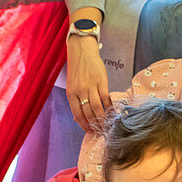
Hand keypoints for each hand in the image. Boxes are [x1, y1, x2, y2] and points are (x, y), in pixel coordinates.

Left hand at [66, 14, 109, 131]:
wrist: (82, 51)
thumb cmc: (77, 69)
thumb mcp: (71, 85)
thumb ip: (75, 100)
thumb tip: (77, 118)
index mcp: (70, 93)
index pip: (77, 114)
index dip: (84, 125)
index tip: (89, 131)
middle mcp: (80, 91)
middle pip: (88, 113)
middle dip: (94, 124)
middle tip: (99, 131)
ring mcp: (91, 86)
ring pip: (97, 107)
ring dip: (102, 118)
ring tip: (106, 124)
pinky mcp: (101, 81)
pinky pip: (105, 97)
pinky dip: (109, 106)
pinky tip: (111, 111)